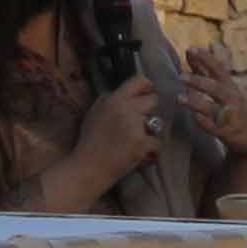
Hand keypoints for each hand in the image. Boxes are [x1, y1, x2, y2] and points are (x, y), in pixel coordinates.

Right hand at [72, 70, 167, 185]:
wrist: (89, 166)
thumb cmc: (89, 141)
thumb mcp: (94, 113)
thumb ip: (107, 100)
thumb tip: (119, 93)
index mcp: (114, 100)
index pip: (138, 81)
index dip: (148, 85)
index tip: (150, 91)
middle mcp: (127, 109)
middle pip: (153, 100)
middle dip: (151, 110)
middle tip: (144, 122)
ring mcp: (135, 126)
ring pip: (157, 123)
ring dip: (151, 131)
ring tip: (139, 141)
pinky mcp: (141, 142)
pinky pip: (157, 142)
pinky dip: (152, 149)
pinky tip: (143, 154)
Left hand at [172, 40, 246, 166]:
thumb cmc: (234, 106)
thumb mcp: (224, 87)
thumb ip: (205, 70)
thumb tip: (190, 51)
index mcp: (229, 86)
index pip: (218, 69)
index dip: (205, 59)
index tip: (191, 49)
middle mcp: (231, 99)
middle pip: (216, 88)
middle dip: (199, 81)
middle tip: (181, 76)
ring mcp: (229, 116)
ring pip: (213, 108)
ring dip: (196, 103)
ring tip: (179, 98)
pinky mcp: (226, 133)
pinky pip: (214, 127)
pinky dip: (204, 122)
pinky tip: (194, 117)